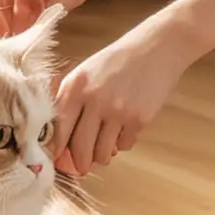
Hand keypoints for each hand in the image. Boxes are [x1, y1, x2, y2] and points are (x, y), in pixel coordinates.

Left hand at [53, 14, 194, 176]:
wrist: (158, 48)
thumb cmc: (118, 61)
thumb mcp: (86, 72)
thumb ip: (71, 100)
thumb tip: (61, 139)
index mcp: (75, 87)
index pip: (59, 129)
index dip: (57, 150)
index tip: (58, 160)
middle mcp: (94, 100)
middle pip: (80, 148)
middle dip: (79, 163)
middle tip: (81, 167)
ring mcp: (118, 111)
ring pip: (102, 153)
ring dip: (101, 156)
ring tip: (103, 148)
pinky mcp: (139, 120)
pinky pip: (124, 146)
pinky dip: (122, 143)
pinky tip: (124, 129)